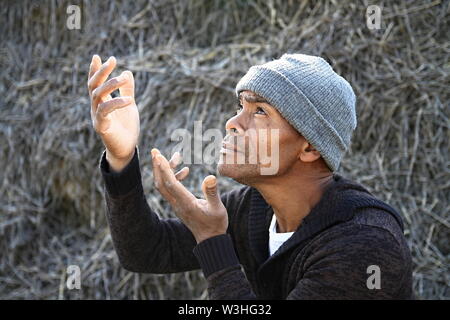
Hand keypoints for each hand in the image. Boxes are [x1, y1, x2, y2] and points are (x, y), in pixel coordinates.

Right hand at [87, 55, 139, 171]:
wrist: (126, 149)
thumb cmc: (126, 128)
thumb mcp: (129, 105)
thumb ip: (127, 90)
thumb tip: (127, 72)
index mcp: (101, 101)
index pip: (95, 83)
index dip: (95, 70)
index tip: (97, 56)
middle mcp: (96, 107)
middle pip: (93, 85)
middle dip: (101, 72)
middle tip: (112, 60)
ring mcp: (97, 116)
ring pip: (98, 95)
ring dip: (110, 85)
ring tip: (123, 78)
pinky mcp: (101, 126)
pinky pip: (105, 111)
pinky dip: (116, 103)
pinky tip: (128, 100)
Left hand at [151, 148, 227, 243]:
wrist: (210, 240)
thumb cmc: (215, 224)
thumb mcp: (217, 209)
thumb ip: (212, 193)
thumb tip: (210, 176)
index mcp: (185, 203)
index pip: (171, 183)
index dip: (164, 168)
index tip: (158, 155)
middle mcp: (177, 203)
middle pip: (161, 183)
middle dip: (157, 167)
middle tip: (155, 151)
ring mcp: (176, 205)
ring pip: (165, 185)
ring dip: (166, 170)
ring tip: (177, 155)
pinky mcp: (179, 205)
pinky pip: (171, 189)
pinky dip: (174, 177)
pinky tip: (185, 170)